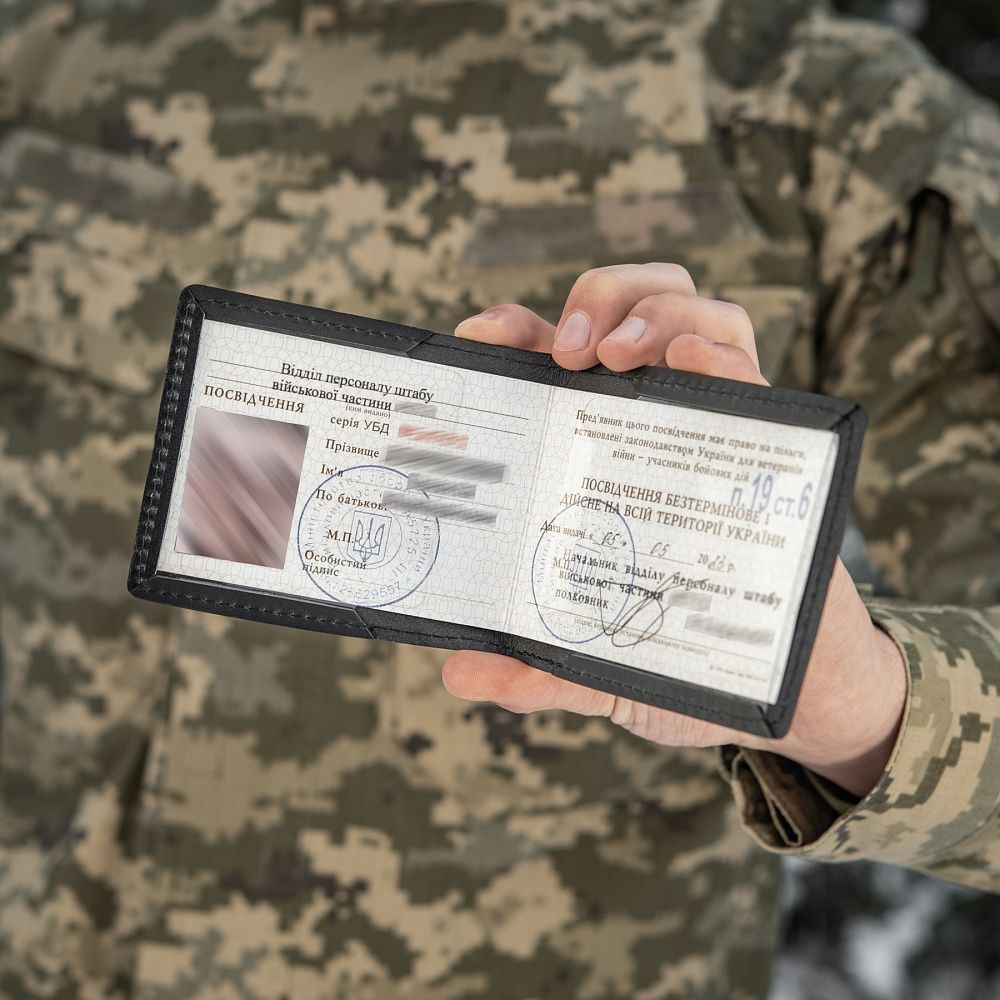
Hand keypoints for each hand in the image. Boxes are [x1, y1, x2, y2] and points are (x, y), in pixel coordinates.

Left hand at [443, 263, 906, 797]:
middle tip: (569, 352)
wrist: (784, 682)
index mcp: (597, 447)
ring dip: (655, 309)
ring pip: (697, 316)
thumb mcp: (599, 663)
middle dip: (600, 295)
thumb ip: (539, 667)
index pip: (555, 360)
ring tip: (617, 356)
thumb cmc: (683, 651)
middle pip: (634, 306)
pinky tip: (691, 360)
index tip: (482, 337)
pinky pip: (753, 372)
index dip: (516, 331)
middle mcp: (654, 421)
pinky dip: (721, 350)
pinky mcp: (769, 449)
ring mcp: (712, 427)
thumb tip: (462, 673)